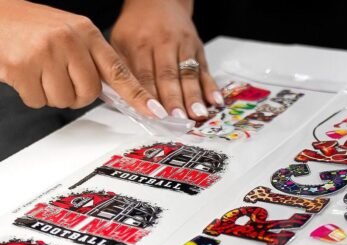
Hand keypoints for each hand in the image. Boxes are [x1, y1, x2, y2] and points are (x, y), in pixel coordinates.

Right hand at [0, 0, 166, 117]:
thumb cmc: (36, 30)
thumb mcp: (72, 36)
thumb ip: (94, 62)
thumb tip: (116, 94)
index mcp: (86, 33)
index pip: (118, 70)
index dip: (138, 95)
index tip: (154, 111)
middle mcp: (69, 40)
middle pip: (89, 94)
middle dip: (76, 93)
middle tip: (59, 74)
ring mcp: (45, 52)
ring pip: (64, 101)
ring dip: (53, 93)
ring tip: (40, 69)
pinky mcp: (22, 67)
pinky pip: (39, 101)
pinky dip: (33, 94)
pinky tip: (26, 73)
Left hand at [111, 0, 222, 119]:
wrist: (158, 0)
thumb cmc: (137, 28)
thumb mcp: (120, 43)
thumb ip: (122, 70)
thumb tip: (123, 103)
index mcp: (138, 44)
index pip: (144, 75)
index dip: (150, 96)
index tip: (155, 115)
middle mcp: (162, 43)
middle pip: (168, 75)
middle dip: (174, 99)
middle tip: (178, 119)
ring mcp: (182, 45)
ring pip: (188, 74)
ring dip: (194, 96)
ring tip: (198, 115)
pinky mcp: (197, 48)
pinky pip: (204, 69)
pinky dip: (211, 86)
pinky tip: (215, 101)